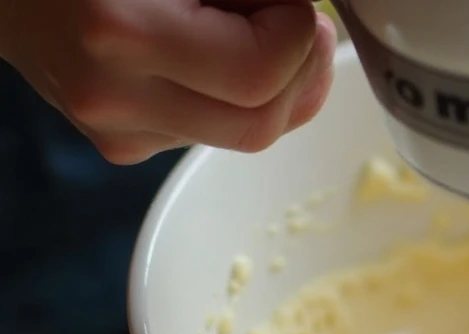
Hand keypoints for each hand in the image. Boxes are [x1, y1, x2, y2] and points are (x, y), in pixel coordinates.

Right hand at [0, 0, 336, 164]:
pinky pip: (217, 133)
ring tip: (252, 27)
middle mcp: (115, 99)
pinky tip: (218, 51)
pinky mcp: (125, 144)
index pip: (259, 75)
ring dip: (278, 85)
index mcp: (120, 35)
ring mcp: (119, 132)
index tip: (293, 1)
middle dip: (300, 69)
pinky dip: (241, 97)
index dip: (297, 34)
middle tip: (296, 18)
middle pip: (262, 124)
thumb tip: (313, 13)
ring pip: (249, 135)